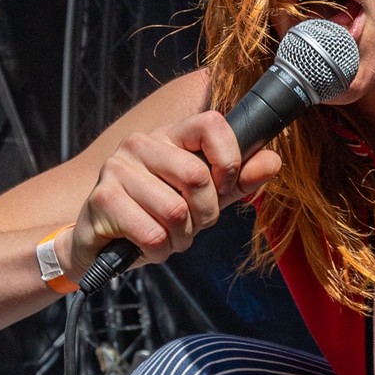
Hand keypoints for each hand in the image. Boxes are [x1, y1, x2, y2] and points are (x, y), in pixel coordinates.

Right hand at [67, 110, 281, 274]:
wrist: (100, 244)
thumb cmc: (155, 215)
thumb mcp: (203, 198)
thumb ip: (237, 180)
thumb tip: (273, 161)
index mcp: (169, 136)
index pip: (212, 124)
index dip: (229, 161)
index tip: (223, 187)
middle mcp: (141, 143)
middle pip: (197, 176)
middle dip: (204, 214)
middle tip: (191, 224)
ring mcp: (117, 168)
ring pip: (176, 211)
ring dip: (180, 238)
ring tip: (167, 236)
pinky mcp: (103, 199)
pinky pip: (153, 234)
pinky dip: (158, 251)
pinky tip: (147, 247)